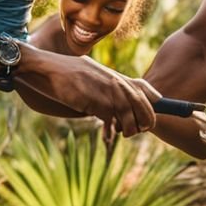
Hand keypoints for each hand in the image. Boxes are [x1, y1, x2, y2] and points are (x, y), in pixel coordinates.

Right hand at [28, 51, 160, 135]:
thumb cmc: (69, 74)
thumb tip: (120, 106)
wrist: (49, 69)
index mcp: (117, 77)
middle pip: (145, 109)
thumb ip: (108, 86)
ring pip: (132, 120)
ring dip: (127, 131)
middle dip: (143, 124)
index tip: (152, 117)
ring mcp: (109, 93)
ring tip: (116, 132)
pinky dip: (111, 134)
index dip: (156, 104)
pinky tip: (106, 137)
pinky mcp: (97, 103)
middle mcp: (118, 84)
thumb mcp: (94, 75)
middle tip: (132, 130)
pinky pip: (112, 124)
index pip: (146, 90)